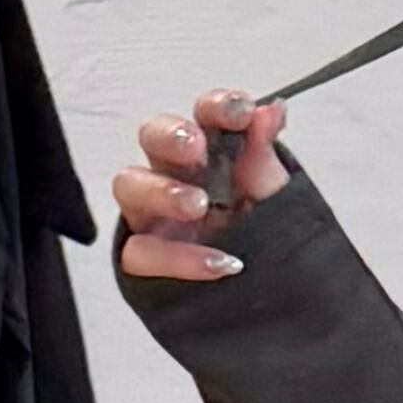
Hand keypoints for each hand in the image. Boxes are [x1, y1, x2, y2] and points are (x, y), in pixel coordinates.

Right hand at [114, 90, 291, 281]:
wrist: (271, 296)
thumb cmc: (260, 235)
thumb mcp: (273, 194)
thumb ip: (266, 153)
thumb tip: (271, 110)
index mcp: (209, 153)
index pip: (204, 115)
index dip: (218, 106)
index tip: (243, 110)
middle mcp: (175, 175)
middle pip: (151, 137)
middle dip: (171, 136)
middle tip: (196, 147)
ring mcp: (154, 215)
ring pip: (129, 187)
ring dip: (162, 192)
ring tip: (198, 206)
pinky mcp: (145, 258)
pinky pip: (143, 252)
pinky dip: (179, 258)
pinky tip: (217, 262)